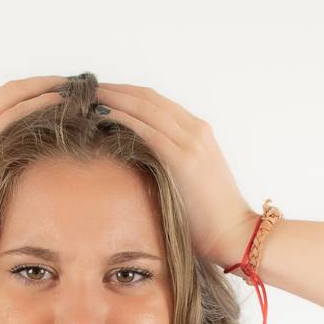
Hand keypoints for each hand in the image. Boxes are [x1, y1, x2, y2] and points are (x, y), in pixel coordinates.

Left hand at [91, 83, 257, 270]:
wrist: (234, 233)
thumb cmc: (209, 218)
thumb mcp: (189, 180)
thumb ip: (169, 164)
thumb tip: (136, 164)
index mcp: (198, 133)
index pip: (158, 103)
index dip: (129, 94)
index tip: (105, 94)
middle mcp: (195, 130)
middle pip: (149, 98)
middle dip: (117, 91)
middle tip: (89, 89)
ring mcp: (191, 141)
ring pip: (146, 107)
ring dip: (115, 99)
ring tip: (89, 97)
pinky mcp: (182, 158)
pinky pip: (146, 129)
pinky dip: (122, 117)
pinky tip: (101, 115)